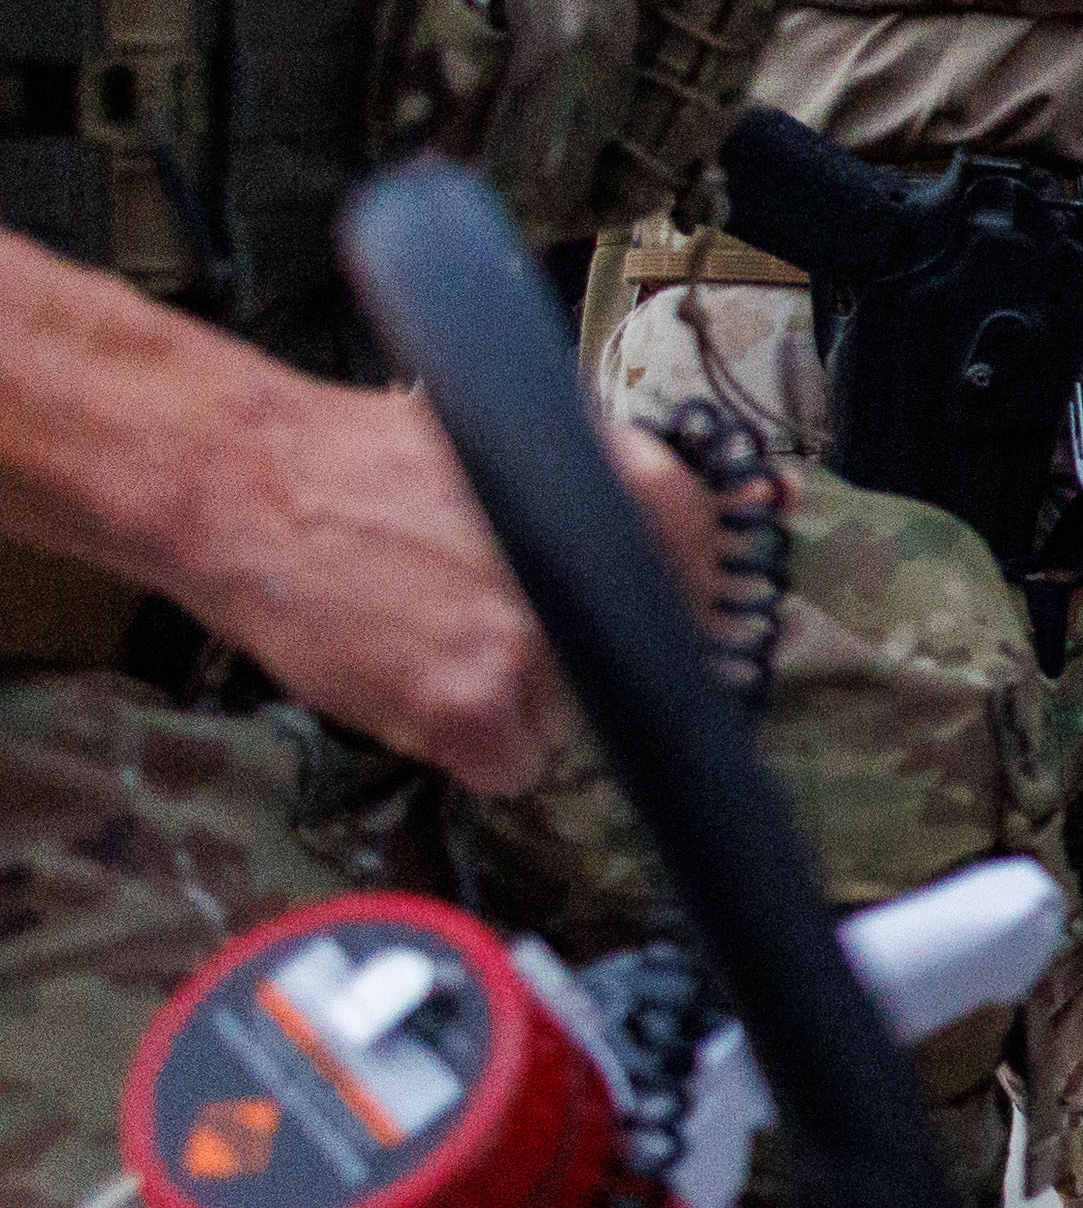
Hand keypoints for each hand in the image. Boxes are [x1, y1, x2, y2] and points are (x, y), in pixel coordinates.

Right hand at [186, 381, 711, 793]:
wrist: (249, 487)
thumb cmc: (373, 464)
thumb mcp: (516, 439)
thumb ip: (605, 486)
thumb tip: (709, 530)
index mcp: (622, 492)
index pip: (703, 569)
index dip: (670, 600)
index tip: (643, 616)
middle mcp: (594, 573)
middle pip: (636, 661)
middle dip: (579, 657)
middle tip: (493, 623)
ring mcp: (537, 645)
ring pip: (571, 720)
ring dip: (519, 704)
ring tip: (435, 641)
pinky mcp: (475, 707)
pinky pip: (514, 768)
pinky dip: (473, 749)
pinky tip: (419, 688)